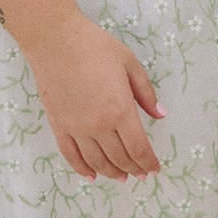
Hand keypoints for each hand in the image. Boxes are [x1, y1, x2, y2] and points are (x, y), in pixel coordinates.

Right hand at [26, 8, 163, 182]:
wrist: (56, 40)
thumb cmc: (95, 46)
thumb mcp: (129, 63)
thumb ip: (146, 93)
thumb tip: (161, 115)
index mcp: (120, 110)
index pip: (138, 148)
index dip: (148, 162)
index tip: (154, 169)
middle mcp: (99, 125)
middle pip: (119, 158)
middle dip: (133, 168)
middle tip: (141, 173)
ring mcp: (77, 128)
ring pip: (97, 162)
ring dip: (111, 173)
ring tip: (121, 177)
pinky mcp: (59, 126)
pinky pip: (72, 156)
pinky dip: (83, 169)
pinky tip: (92, 175)